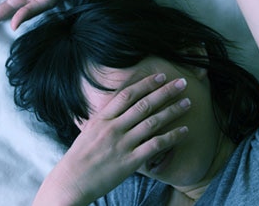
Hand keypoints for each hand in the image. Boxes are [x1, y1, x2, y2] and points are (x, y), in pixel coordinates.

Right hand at [33, 74, 190, 204]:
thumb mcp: (88, 130)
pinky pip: (155, 146)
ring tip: (187, 102)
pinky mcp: (130, 161)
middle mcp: (113, 128)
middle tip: (181, 83)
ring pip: (152, 122)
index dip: (146, 84)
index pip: (127, 95)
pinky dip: (172, 137)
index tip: (160, 76)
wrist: (71, 182)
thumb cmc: (79, 157)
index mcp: (102, 118)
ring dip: (172, 110)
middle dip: (165, 92)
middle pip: (144, 105)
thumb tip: (117, 106)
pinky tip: (184, 131)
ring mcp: (122, 144)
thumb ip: (104, 118)